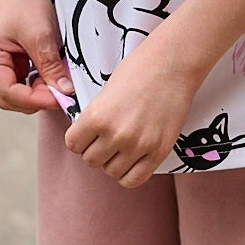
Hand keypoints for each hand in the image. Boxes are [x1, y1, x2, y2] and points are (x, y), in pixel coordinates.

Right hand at [0, 0, 72, 114]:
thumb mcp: (41, 34)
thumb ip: (51, 67)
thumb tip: (65, 95)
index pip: (8, 93)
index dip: (36, 100)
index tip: (62, 98)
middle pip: (9, 98)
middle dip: (36, 98)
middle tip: (62, 92)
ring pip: (17, 91)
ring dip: (38, 91)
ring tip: (59, 80)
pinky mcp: (10, 57)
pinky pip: (23, 79)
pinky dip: (38, 81)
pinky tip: (54, 73)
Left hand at [63, 31, 197, 186]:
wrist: (172, 65)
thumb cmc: (138, 70)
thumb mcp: (105, 92)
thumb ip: (95, 117)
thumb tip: (87, 137)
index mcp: (97, 116)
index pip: (73, 144)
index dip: (79, 139)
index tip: (86, 135)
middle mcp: (116, 134)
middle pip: (91, 161)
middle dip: (95, 151)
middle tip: (105, 139)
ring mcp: (138, 145)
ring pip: (111, 172)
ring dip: (112, 162)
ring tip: (120, 147)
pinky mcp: (158, 152)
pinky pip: (135, 179)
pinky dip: (129, 174)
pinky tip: (131, 160)